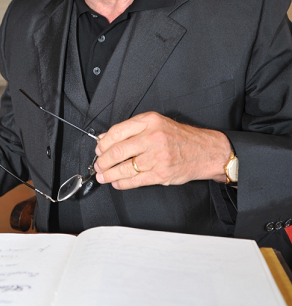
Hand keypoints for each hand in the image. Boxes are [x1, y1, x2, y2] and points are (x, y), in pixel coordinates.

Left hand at [94, 111, 230, 189]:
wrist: (206, 151)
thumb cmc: (180, 137)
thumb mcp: (157, 124)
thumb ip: (132, 129)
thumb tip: (106, 138)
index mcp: (150, 121)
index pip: (117, 132)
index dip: (103, 143)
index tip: (99, 148)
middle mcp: (153, 137)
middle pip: (117, 151)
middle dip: (103, 161)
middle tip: (98, 164)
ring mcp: (157, 157)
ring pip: (124, 168)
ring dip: (109, 174)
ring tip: (103, 176)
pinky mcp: (161, 174)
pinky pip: (135, 181)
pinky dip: (122, 183)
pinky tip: (117, 183)